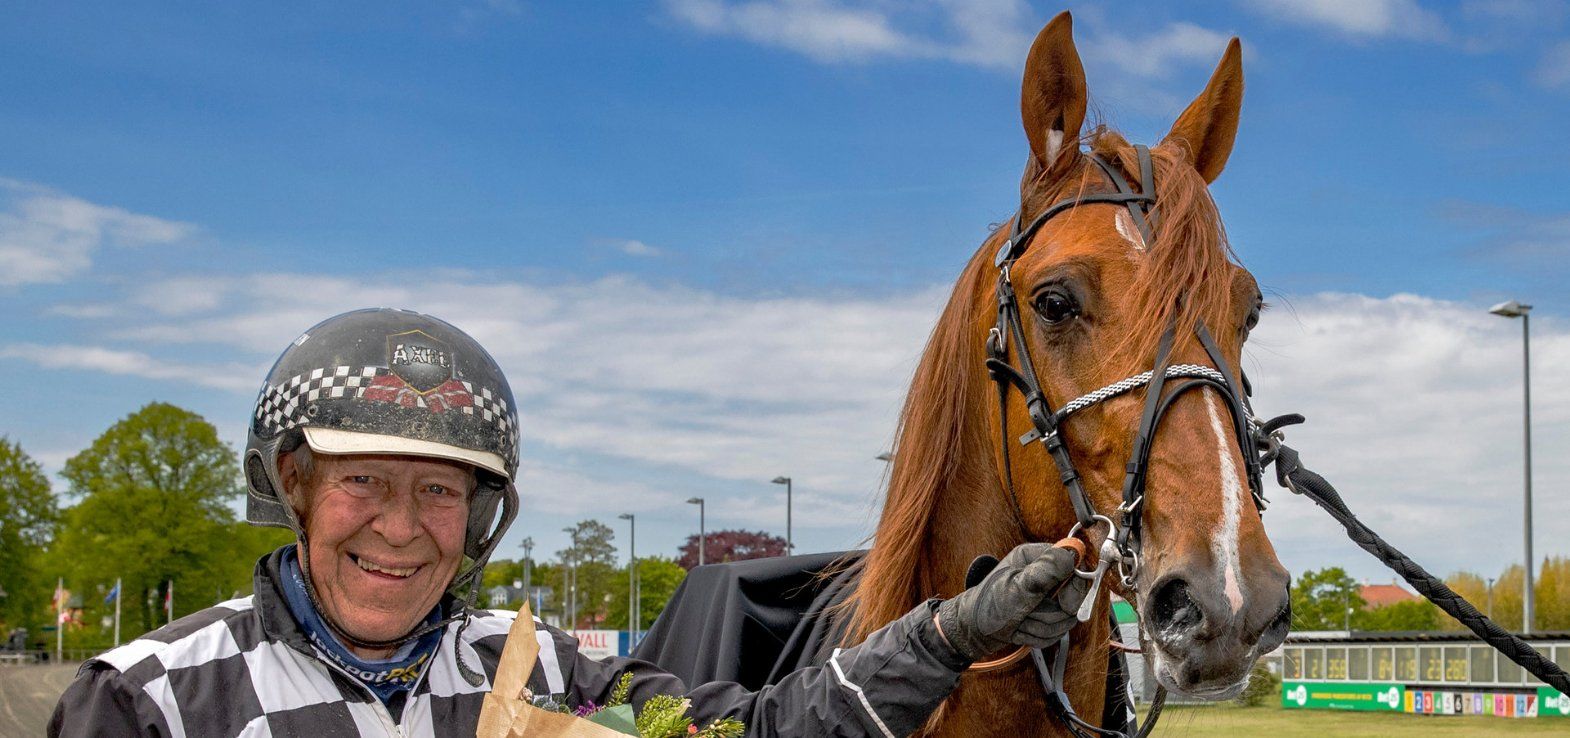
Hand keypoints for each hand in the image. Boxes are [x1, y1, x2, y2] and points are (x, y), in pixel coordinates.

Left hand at [934, 543, 1088, 660]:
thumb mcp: (1016, 589)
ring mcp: (1045, 596)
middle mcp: (1042, 574)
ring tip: (1019, 623)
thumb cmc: (987, 607)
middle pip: (1074, 595)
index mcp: (1035, 558)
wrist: (971, 633)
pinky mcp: (1044, 615)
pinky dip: (1039, 636)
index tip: (1065, 603)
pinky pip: (1057, 630)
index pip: (1075, 564)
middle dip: (1051, 612)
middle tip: (1029, 614)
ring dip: (1041, 627)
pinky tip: (1021, 631)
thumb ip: (1045, 573)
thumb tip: (1071, 555)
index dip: (1075, 586)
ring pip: (1066, 617)